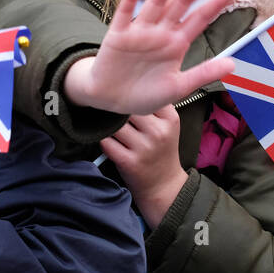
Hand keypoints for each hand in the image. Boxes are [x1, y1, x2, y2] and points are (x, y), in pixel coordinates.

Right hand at [65, 0, 237, 114]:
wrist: (112, 100)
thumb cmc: (146, 94)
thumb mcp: (178, 87)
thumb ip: (203, 73)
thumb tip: (233, 64)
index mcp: (176, 43)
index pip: (199, 19)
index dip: (214, 5)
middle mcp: (160, 32)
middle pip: (180, 5)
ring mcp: (139, 31)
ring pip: (155, 4)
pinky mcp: (118, 35)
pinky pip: (124, 14)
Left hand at [99, 104, 187, 227]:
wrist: (163, 184)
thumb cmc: (162, 151)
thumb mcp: (168, 126)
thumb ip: (154, 106)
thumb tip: (127, 88)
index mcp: (170, 119)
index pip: (144, 95)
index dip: (131, 95)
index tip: (125, 97)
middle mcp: (159, 132)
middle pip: (127, 108)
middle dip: (116, 109)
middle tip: (111, 111)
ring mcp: (144, 148)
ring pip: (115, 124)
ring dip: (108, 125)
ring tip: (110, 127)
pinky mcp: (129, 162)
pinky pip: (106, 142)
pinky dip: (104, 139)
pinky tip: (109, 142)